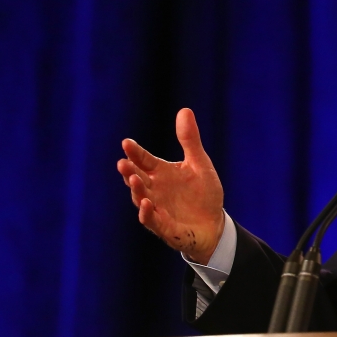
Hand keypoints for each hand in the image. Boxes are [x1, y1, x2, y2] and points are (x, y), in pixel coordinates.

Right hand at [116, 108, 224, 263]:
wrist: (214, 223)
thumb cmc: (204, 193)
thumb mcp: (199, 163)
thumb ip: (190, 140)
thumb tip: (185, 110)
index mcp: (160, 172)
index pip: (144, 160)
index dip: (135, 152)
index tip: (126, 143)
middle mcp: (154, 189)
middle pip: (137, 178)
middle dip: (129, 170)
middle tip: (123, 162)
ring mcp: (157, 208)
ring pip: (140, 198)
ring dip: (136, 189)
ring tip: (134, 179)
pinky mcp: (164, 226)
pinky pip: (152, 220)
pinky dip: (148, 213)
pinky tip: (147, 204)